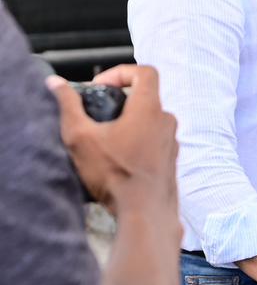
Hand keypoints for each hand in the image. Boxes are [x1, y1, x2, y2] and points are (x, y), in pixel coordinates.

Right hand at [48, 64, 177, 214]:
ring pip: (151, 119)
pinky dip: (138, 139)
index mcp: (150, 109)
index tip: (100, 87)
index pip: (145, 72)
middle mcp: (167, 122)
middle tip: (98, 112)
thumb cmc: (115, 174)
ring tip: (105, 137)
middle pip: (146, 96)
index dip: (121, 72)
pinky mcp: (171, 159)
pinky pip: (155, 139)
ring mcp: (172, 142)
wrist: (145, 213)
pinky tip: (118, 156)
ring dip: (128, 121)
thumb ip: (68, 106)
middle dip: (120, 99)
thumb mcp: (81, 137)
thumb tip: (56, 83)